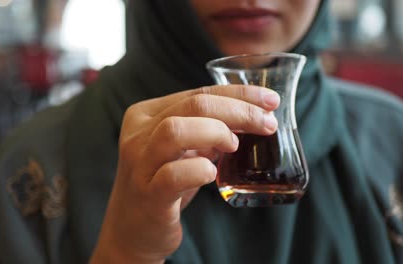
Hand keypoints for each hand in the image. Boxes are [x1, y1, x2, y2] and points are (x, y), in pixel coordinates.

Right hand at [90, 85, 279, 262]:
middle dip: (238, 110)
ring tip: (235, 146)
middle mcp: (138, 134)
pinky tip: (212, 172)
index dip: (238, 93)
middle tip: (266, 124)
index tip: (270, 101)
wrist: (132, 228)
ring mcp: (139, 164)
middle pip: (193, 105)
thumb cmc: (162, 183)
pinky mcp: (147, 195)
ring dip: (216, 132)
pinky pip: (172, 175)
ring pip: (176, 130)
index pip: (197, 92)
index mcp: (146, 114)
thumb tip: (251, 118)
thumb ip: (205, 130)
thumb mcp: (181, 149)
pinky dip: (199, 170)